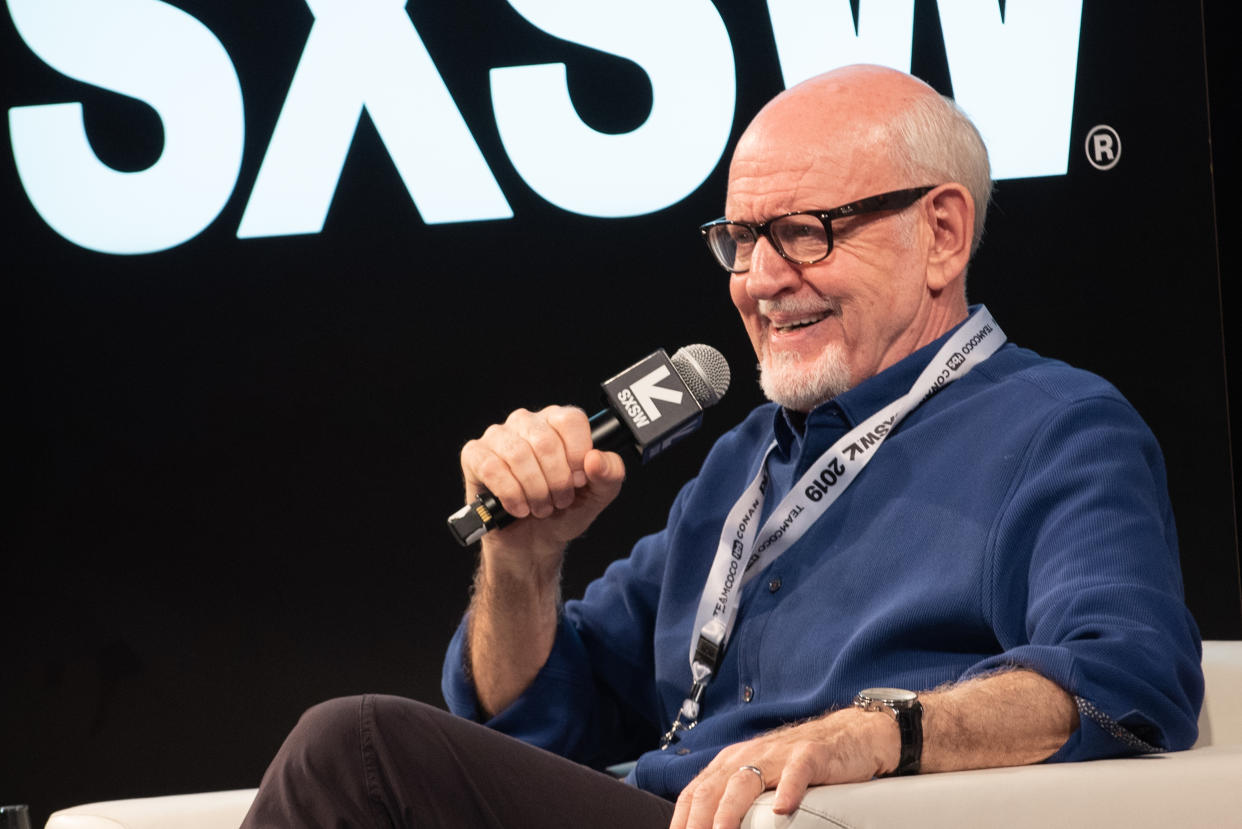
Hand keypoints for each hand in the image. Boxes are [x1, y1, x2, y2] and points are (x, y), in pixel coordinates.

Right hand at [460, 405, 625, 563]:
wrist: (533, 543)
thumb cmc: (563, 512)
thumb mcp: (597, 496)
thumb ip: (610, 474)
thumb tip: (596, 458)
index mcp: (558, 422)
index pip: (570, 420)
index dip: (577, 456)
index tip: (578, 481)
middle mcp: (527, 422)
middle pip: (545, 441)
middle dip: (556, 481)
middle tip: (559, 501)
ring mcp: (498, 437)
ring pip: (518, 454)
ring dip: (534, 491)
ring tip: (540, 507)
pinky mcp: (475, 455)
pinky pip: (492, 468)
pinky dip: (510, 495)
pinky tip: (518, 508)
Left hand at [669, 707, 897, 828]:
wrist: (850, 734)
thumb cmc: (801, 764)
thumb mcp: (762, 776)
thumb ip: (736, 797)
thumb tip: (714, 827)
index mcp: (733, 761)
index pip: (696, 791)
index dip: (682, 818)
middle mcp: (750, 754)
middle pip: (714, 787)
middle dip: (698, 819)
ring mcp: (780, 754)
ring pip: (746, 779)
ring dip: (730, 809)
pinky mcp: (811, 755)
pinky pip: (796, 772)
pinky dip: (788, 790)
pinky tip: (782, 810)